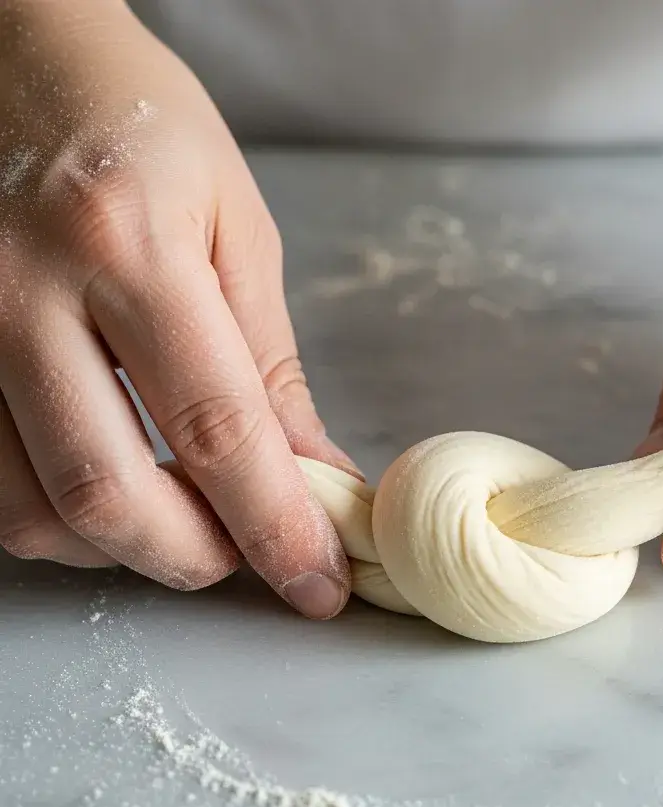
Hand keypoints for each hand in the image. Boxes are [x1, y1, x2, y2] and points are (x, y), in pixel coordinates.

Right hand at [0, 0, 357, 616]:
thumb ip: (270, 368)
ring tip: (186, 520)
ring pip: (29, 510)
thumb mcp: (236, 229)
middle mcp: (20, 290)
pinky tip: (114, 485)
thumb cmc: (141, 125)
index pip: (218, 430)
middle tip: (246, 556)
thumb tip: (313, 476)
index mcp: (127, 244)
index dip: (276, 528)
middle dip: (194, 558)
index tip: (318, 583)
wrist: (12, 50)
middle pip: (108, 494)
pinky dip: (60, 516)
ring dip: (123, 548)